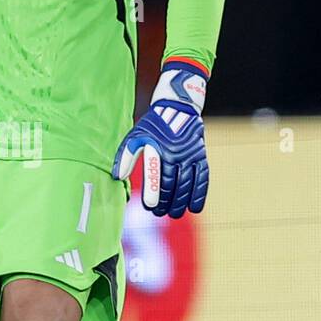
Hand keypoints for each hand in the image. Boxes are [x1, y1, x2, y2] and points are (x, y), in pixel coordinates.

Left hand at [112, 60, 208, 216]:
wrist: (178, 107)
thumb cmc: (153, 125)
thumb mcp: (135, 136)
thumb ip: (125, 156)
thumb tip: (117, 177)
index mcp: (159, 149)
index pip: (157, 176)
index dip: (154, 193)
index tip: (150, 207)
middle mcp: (177, 153)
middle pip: (173, 184)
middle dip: (166, 202)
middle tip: (159, 213)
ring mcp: (191, 155)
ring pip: (188, 184)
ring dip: (181, 202)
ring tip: (174, 213)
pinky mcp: (201, 156)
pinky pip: (203, 178)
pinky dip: (200, 194)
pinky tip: (195, 208)